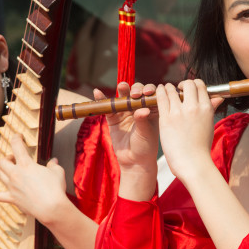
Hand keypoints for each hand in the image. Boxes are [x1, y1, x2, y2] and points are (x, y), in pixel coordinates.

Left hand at [0, 134, 69, 227]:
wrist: (51, 208)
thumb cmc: (55, 189)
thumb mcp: (57, 172)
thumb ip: (53, 165)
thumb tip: (53, 161)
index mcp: (26, 164)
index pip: (17, 146)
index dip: (16, 138)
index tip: (18, 136)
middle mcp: (16, 174)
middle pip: (4, 161)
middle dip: (8, 157)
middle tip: (13, 157)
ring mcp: (12, 187)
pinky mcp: (12, 199)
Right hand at [101, 83, 159, 199]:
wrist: (134, 161)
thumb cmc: (145, 146)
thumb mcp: (146, 133)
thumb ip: (142, 120)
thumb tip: (142, 109)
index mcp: (152, 109)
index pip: (150, 95)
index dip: (149, 90)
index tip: (147, 92)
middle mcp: (139, 108)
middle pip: (137, 92)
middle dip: (136, 89)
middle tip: (135, 94)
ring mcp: (126, 112)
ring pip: (123, 97)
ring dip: (122, 89)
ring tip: (122, 86)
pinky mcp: (113, 118)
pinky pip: (108, 107)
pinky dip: (102, 99)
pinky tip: (97, 93)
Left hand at [157, 80, 223, 183]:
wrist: (193, 163)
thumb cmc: (201, 147)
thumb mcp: (209, 124)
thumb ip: (211, 108)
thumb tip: (219, 97)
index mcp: (206, 108)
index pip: (200, 85)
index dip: (193, 85)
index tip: (188, 90)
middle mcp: (193, 107)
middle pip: (187, 84)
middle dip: (182, 84)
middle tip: (177, 90)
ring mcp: (178, 112)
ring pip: (171, 89)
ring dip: (168, 87)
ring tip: (165, 89)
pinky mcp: (166, 119)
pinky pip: (161, 98)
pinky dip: (159, 92)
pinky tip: (157, 92)